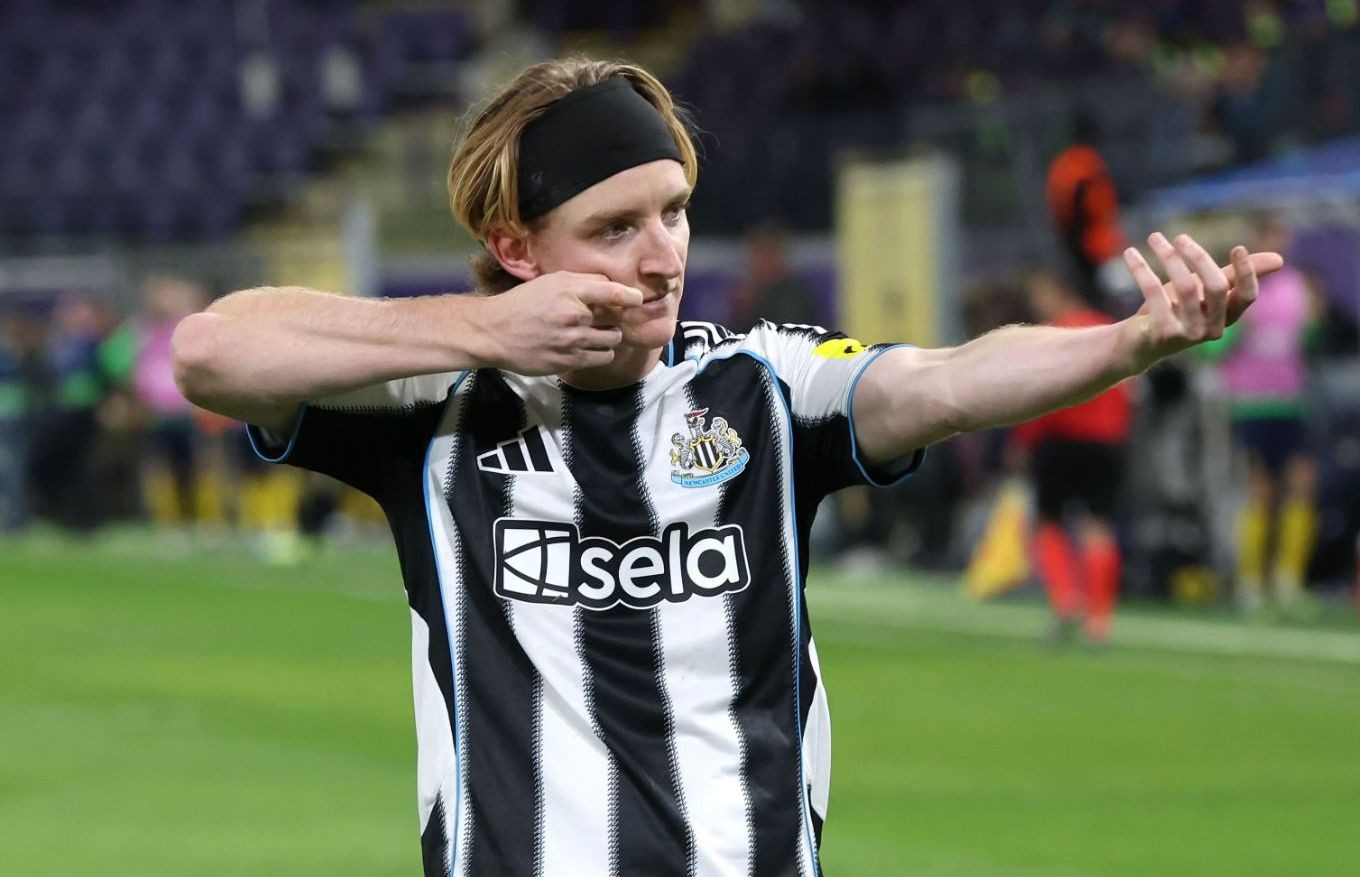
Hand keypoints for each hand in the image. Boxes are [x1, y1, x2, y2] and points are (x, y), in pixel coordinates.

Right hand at [467, 272, 642, 373]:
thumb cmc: (523, 303)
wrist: (495, 333)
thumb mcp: (550, 281)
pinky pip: (600, 358)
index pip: (613, 293)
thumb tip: (612, 285)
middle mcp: (574, 317)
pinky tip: (585, 347)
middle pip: (616, 320)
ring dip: (608, 338)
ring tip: (594, 334)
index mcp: (570, 292)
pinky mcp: (568, 362)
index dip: (631, 296)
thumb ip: (582, 282)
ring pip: (612, 341)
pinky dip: (599, 353)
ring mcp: (572, 342)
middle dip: (612, 319)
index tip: (638, 300)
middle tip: (602, 318)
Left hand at [1123, 231, 1283, 364]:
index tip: (1238, 247)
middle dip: (1198, 257)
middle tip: (1180, 237)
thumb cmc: (1176, 311)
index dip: (1247, 273)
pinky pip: (1154, 293)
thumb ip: (1234, 275)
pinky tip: (1131, 252)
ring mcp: (1188, 334)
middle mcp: (1212, 330)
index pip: (1247, 296)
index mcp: (1228, 317)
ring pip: (1185, 287)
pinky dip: (1142, 269)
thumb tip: (1280, 260)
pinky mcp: (1163, 334)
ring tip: (1155, 238)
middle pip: (1216, 287)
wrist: (1138, 343)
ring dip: (1168, 257)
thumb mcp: (1206, 291)